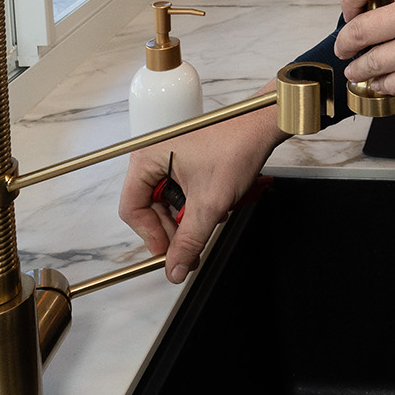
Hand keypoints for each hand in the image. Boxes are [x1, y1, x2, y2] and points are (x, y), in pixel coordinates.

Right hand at [118, 86, 286, 282]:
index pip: (132, 208)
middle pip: (150, 207)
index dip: (150, 236)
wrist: (263, 125)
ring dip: (187, 219)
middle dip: (173, 230)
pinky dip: (196, 204)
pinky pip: (182, 190)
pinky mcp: (188, 158)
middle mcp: (155, 155)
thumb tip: (174, 269)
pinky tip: (214, 208)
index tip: (169, 253)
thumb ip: (189, 242)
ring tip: (209, 223)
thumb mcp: (208, 203)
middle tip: (190, 249)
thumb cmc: (235, 147)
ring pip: (168, 201)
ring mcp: (172, 156)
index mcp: (148, 158)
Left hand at [334, 0, 394, 100]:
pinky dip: (383, 86)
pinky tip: (382, 84)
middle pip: (357, 30)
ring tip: (356, 70)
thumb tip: (392, 6)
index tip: (349, 8)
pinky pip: (392, 85)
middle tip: (345, 46)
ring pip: (371, 63)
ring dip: (359, 68)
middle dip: (346, 42)